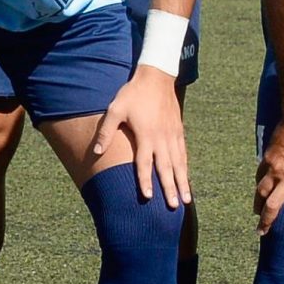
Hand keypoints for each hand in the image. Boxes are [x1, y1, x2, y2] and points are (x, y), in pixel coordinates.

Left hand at [95, 69, 189, 208]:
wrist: (156, 77)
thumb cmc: (133, 94)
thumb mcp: (115, 109)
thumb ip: (106, 131)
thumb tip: (96, 152)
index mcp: (146, 135)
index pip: (145, 163)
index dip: (145, 180)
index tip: (148, 197)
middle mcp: (161, 138)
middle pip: (166, 168)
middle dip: (170, 188)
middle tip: (174, 206)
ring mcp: (172, 135)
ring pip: (179, 163)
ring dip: (182, 182)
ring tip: (186, 199)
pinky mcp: (178, 131)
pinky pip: (183, 154)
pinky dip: (185, 168)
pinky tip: (187, 179)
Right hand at [256, 113, 283, 246]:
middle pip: (273, 208)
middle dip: (267, 223)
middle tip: (262, 233)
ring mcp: (275, 169)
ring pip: (261, 193)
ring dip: (258, 206)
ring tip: (257, 215)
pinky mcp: (268, 159)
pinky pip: (259, 176)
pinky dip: (258, 186)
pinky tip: (258, 191)